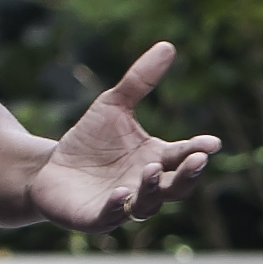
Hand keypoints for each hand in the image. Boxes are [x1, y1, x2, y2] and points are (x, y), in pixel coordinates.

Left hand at [25, 43, 222, 230]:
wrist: (50, 169)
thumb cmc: (89, 141)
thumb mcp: (114, 105)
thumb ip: (140, 81)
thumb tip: (168, 45)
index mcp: (155, 159)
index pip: (182, 156)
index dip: (198, 151)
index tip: (212, 143)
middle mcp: (146, 186)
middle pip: (176, 187)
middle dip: (187, 176)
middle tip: (196, 160)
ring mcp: (124, 205)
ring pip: (147, 204)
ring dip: (152, 188)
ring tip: (150, 169)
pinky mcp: (96, 218)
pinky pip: (111, 217)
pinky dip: (117, 207)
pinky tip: (121, 193)